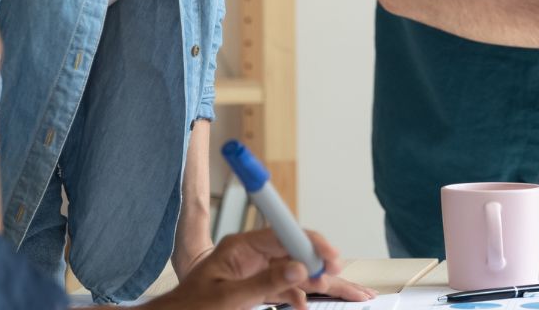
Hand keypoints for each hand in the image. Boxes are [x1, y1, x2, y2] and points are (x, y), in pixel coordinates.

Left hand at [175, 239, 375, 301]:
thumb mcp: (227, 298)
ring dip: (320, 284)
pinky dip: (301, 297)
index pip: (284, 235)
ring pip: (296, 273)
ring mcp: (254, 271)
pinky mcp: (255, 287)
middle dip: (324, 267)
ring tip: (350, 294)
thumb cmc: (189, 308)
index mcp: (241, 247)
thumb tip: (299, 269)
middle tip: (349, 282)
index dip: (312, 244)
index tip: (331, 258)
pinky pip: (285, 288)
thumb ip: (263, 284)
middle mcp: (251, 255)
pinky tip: (310, 305)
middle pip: (296, 254)